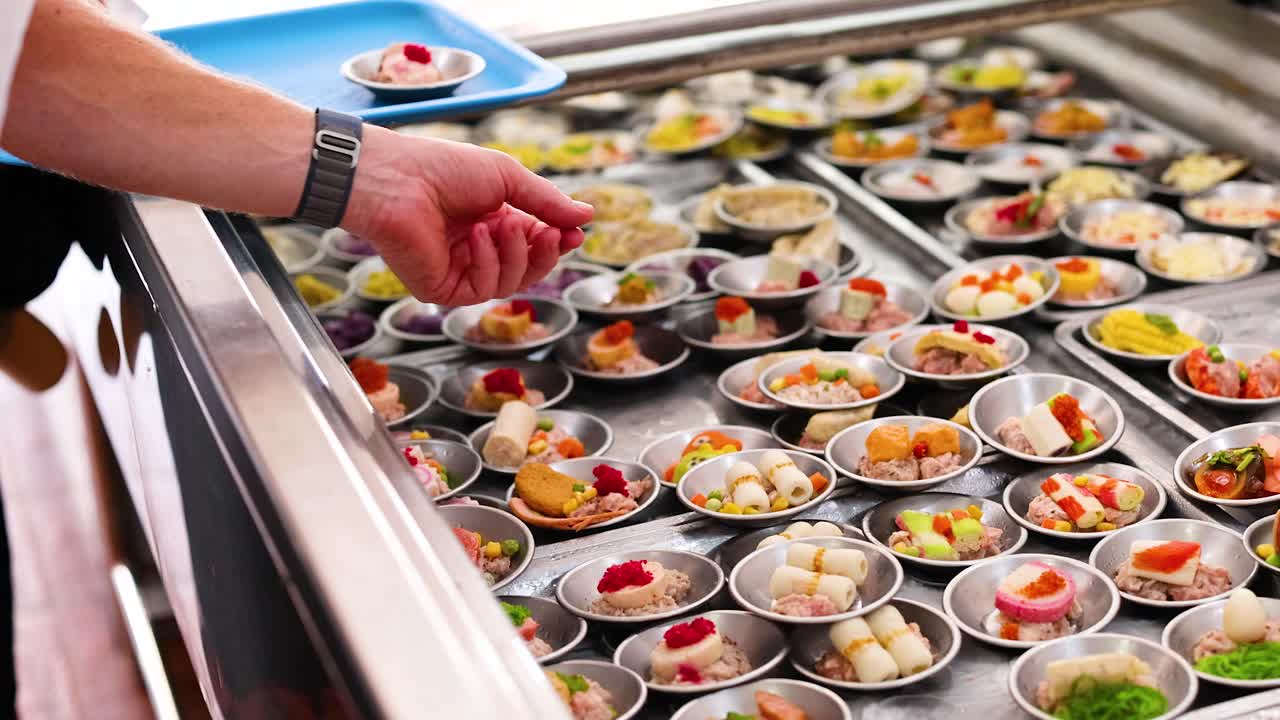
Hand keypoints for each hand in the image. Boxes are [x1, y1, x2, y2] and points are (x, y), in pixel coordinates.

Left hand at [342, 127, 592, 305]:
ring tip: (502, 224)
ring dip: (516, 254)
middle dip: (545, 253)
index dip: (558, 241)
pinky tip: (477, 236)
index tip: (576, 233)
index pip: (535, 243)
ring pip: (511, 284)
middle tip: (555, 234)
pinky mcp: (442, 289)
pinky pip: (484, 290)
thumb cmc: (442, 168)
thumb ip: (547, 201)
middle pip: (529, 270)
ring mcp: (459, 272)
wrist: (398, 178)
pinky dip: (488, 262)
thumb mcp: (508, 177)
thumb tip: (587, 215)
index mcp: (492, 221)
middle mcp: (477, 249)